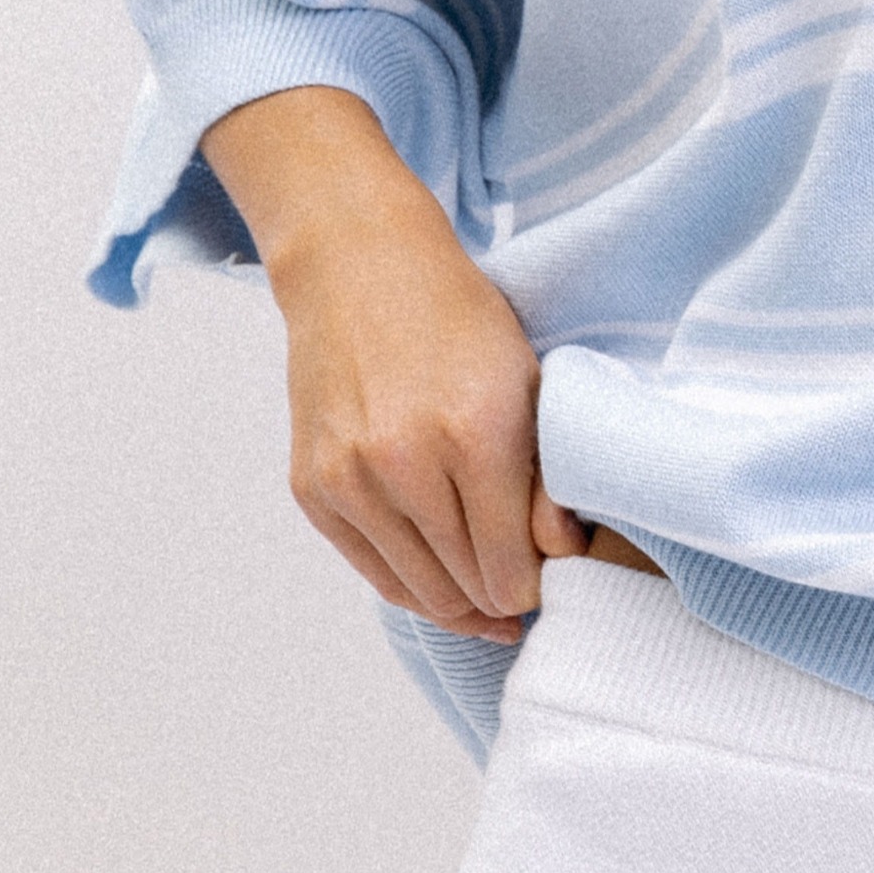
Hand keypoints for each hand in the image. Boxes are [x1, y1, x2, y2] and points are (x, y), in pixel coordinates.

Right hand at [200, 88, 591, 639]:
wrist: (361, 270)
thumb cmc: (459, 324)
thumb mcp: (530, 384)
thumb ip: (549, 480)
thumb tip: (560, 559)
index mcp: (475, 434)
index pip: (509, 569)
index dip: (534, 589)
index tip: (546, 579)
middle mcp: (404, 463)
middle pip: (466, 587)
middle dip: (500, 599)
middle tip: (521, 588)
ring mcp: (349, 479)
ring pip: (418, 590)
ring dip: (457, 602)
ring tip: (486, 596)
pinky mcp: (313, 488)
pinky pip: (372, 572)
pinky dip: (411, 584)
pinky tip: (441, 578)